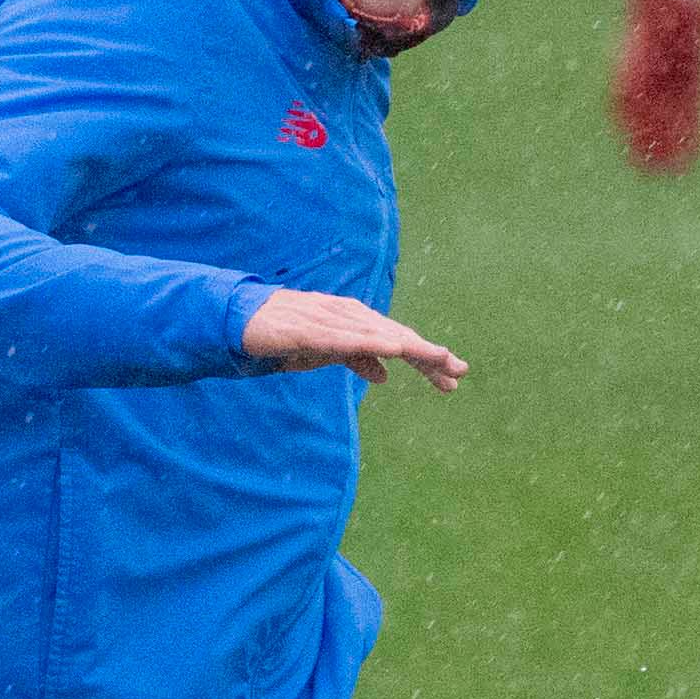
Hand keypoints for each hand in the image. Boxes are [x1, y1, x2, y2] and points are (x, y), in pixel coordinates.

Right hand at [241, 288, 466, 392]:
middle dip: (430, 354)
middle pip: (397, 336)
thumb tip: (384, 374)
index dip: (427, 360)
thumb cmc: (282, 335)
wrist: (238, 320)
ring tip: (439, 359)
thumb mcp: (325, 353)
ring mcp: (330, 320)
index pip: (399, 342)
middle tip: (460, 372)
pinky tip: (393, 350)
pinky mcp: (309, 329)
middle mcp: (349, 316)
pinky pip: (344, 338)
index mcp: (355, 323)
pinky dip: (370, 343)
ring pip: (378, 334)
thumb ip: (355, 358)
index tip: (452, 382)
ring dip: (410, 346)